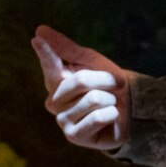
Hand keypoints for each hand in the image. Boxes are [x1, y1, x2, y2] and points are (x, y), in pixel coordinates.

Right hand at [33, 25, 133, 150]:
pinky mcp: (74, 136)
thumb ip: (66, 48)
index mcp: (55, 80)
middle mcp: (53, 101)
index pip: (50, 64)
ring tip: (108, 103)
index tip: (37, 40)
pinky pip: (98, 117)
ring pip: (92, 99)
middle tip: (112, 86)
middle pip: (80, 80)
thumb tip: (39, 30)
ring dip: (109, 99)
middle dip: (104, 80)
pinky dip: (111, 114)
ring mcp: (62, 120)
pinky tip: (110, 117)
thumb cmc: (106, 83)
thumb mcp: (89, 61)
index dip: (45, 52)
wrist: (128, 108)